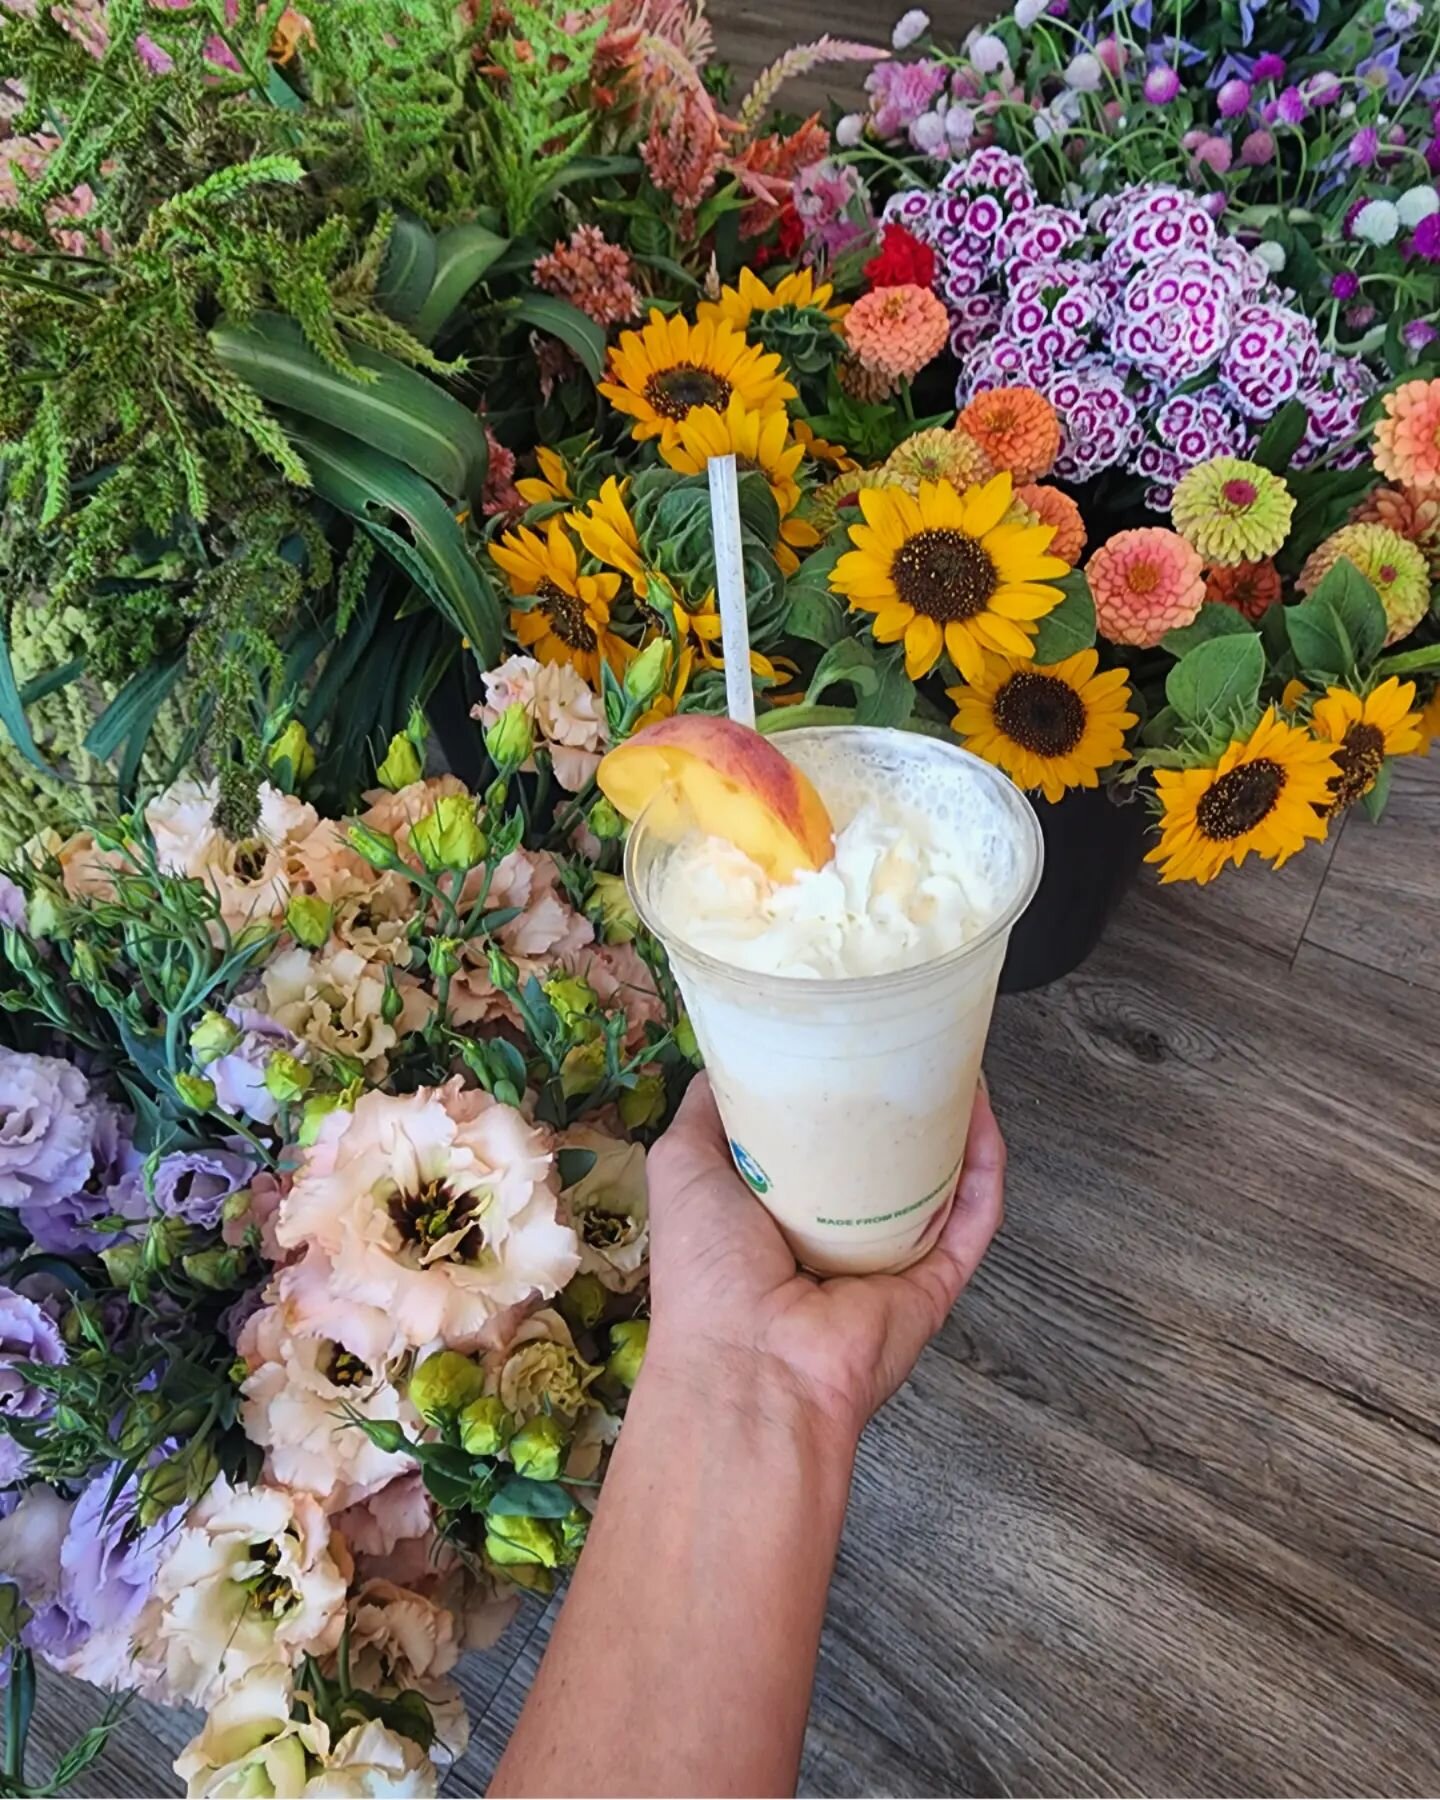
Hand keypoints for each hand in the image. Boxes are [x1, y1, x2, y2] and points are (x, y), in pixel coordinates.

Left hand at [644, 1074, 1005, 1445]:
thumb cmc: (707, 1270)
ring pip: (941, 1182)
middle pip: (886, 1156)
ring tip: (958, 1065)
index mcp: (779, 1209)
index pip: (820, 1141)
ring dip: (956, 1126)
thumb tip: (729, 1058)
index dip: (837, 1090)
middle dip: (904, 1101)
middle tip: (916, 1041)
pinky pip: (973, 1222)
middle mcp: (837, 1234)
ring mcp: (890, 1260)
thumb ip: (707, 1111)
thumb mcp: (683, 1164)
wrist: (749, 1366)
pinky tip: (983, 1120)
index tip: (853, 1036)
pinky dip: (986, 1172)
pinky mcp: (933, 1283)